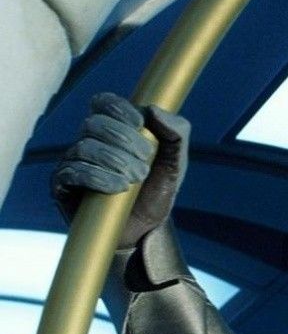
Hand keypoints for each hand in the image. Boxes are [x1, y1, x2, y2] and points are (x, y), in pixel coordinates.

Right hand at [53, 92, 190, 248]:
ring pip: (84, 146)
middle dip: (124, 140)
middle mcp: (89, 142)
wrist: (145, 231)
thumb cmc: (156, 192)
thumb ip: (176, 133)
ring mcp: (74, 162)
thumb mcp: (176, 163)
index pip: (104, 103)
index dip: (120, 109)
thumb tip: (154, 109)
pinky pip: (72, 171)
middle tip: (145, 164)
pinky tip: (118, 187)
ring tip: (135, 179)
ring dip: (115, 161)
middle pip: (94, 123)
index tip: (141, 125)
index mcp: (113, 130)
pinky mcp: (63, 185)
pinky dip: (98, 177)